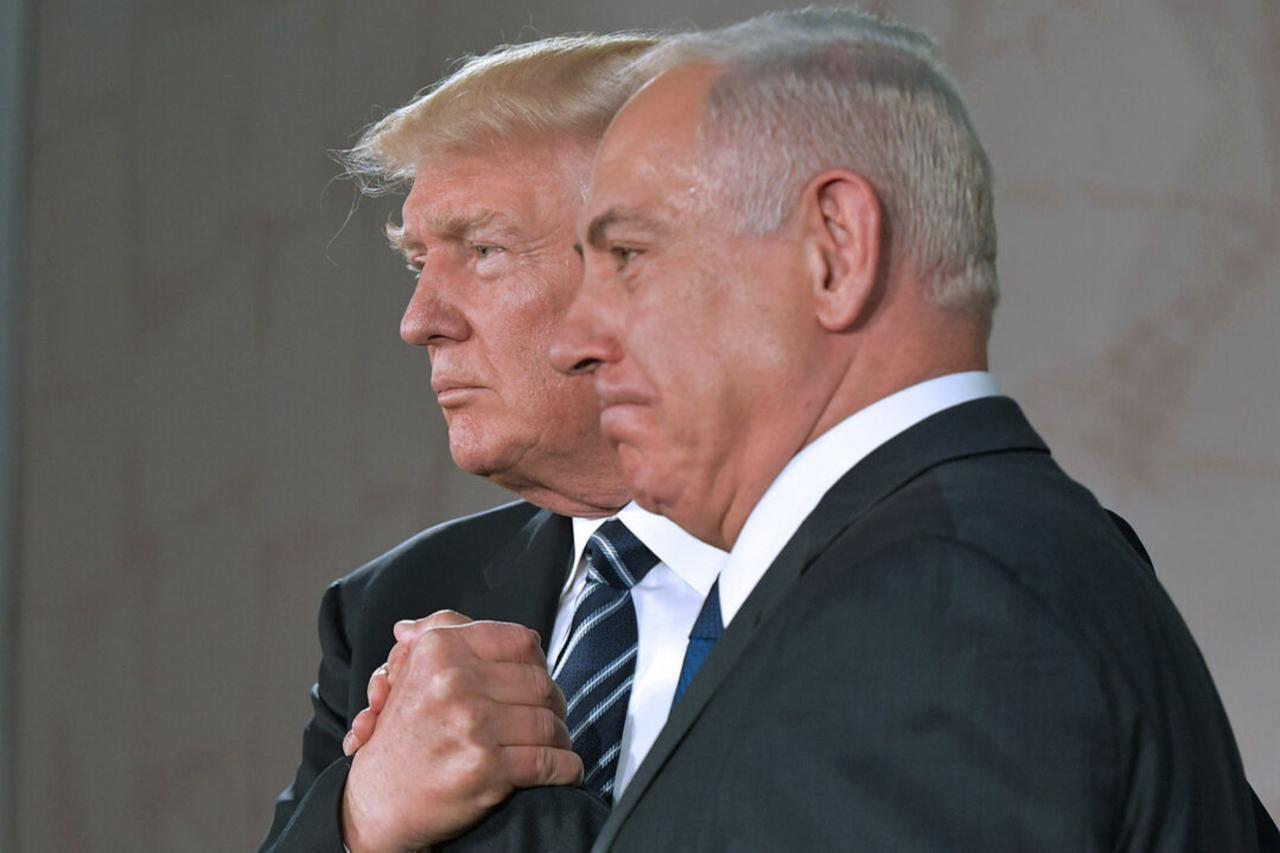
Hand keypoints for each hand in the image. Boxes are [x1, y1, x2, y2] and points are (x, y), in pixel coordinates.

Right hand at [341, 612, 581, 851]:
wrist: (376, 803)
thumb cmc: (400, 738)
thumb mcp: (407, 673)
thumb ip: (430, 636)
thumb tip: (413, 623)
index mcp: (440, 651)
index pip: (521, 640)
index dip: (538, 663)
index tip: (536, 679)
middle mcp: (454, 682)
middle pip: (541, 682)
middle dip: (553, 703)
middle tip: (551, 716)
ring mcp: (471, 725)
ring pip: (549, 722)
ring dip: (560, 738)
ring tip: (554, 744)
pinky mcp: (485, 769)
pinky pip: (549, 762)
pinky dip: (565, 769)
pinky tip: (563, 770)